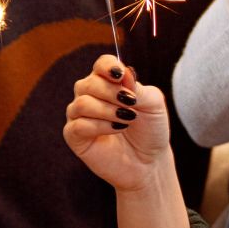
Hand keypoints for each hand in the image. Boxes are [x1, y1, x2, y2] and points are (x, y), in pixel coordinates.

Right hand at [64, 56, 173, 192]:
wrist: (149, 162)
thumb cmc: (150, 130)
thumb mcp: (153, 105)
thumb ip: (138, 87)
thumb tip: (123, 72)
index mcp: (108, 83)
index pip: (101, 65)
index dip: (108, 66)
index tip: (121, 75)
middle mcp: (90, 96)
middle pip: (88, 83)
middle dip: (111, 92)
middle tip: (131, 105)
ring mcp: (80, 116)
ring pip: (82, 103)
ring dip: (107, 110)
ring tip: (127, 120)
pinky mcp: (75, 136)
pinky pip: (78, 125)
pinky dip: (100, 126)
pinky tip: (116, 130)